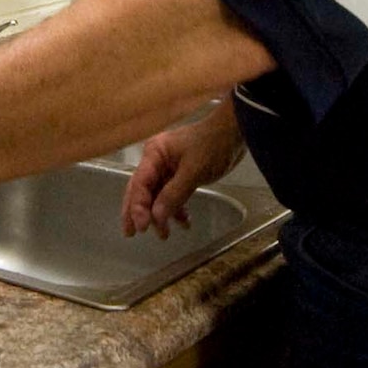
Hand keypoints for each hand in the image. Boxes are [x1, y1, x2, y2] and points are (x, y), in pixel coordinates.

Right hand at [121, 100, 243, 240]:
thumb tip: (156, 218)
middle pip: (141, 190)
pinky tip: (184, 222)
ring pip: (157, 195)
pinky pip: (172, 194)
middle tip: (132, 234)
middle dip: (138, 213)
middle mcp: (156, 161)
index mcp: (154, 154)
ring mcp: (167, 168)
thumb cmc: (213, 146)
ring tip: (164, 235)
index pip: (139, 184)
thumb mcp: (193, 171)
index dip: (137, 206)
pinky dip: (176, 208)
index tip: (141, 227)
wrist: (235, 132)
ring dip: (160, 214)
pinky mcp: (180, 174)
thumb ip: (174, 195)